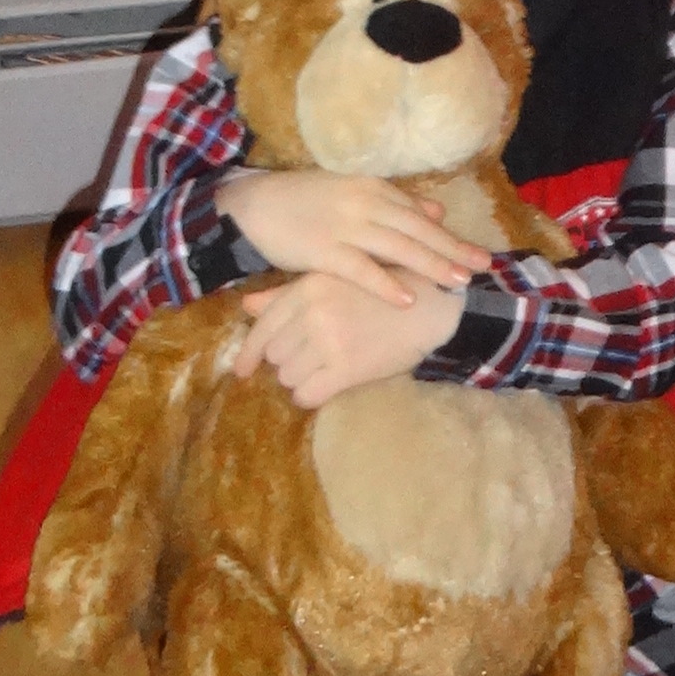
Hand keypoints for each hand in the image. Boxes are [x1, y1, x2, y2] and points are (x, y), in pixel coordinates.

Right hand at [216, 166, 477, 303]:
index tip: (475, 251)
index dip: (448, 235)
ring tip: (457, 281)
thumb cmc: (304, 202)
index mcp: (373, 189)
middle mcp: (365, 203)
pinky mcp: (324, 250)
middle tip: (483, 266)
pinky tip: (407, 297)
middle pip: (417, 229)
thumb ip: (395, 203)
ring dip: (431, 264)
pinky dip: (385, 283)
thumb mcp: (354, 193)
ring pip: (398, 247)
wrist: (255, 205)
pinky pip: (361, 269)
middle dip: (452, 249)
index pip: (419, 215)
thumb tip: (437, 211)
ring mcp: (345, 226)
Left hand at [231, 268, 458, 410]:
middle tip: (311, 356)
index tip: (242, 371)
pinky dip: (312, 395)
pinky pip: (307, 395)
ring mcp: (329, 341)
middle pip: (275, 354)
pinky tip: (327, 384)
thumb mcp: (332, 280)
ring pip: (288, 377)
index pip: (263, 328)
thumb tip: (245, 306)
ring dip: (301, 378)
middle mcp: (313, 313)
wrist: (432, 305)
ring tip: (324, 367)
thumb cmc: (382, 288)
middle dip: (288, 359)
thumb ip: (286, 293)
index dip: (249, 353)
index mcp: (308, 288)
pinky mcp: (346, 368)